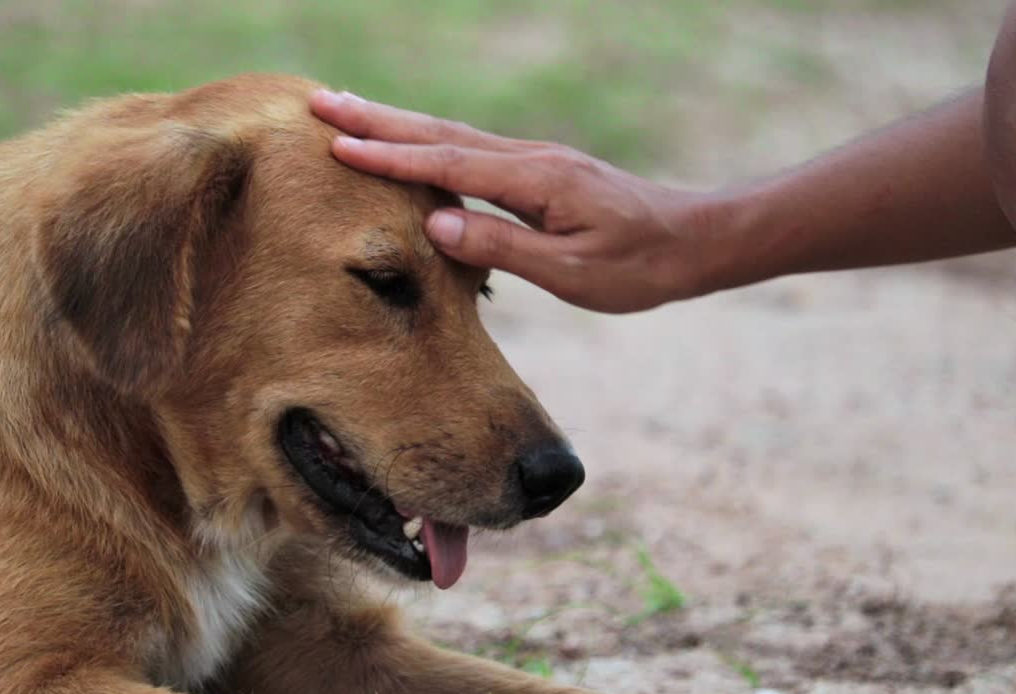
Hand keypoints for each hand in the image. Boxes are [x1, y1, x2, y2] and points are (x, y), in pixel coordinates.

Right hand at [310, 90, 714, 312]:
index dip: (389, 157)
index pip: (446, 165)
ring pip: (451, 136)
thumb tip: (436, 225)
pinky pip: (470, 151)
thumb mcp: (573, 271)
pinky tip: (411, 144)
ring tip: (348, 112)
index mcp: (536, 180)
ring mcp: (535, 160)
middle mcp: (530, 159)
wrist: (695, 240)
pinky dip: (429, 142)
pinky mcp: (538, 172)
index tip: (338, 146)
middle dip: (377, 119)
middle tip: (319, 101)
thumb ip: (503, 246)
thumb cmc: (639, 266)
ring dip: (397, 124)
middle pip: (439, 133)